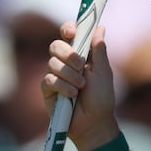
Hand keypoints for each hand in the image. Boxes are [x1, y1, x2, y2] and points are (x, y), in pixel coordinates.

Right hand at [43, 21, 118, 150]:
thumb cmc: (101, 98)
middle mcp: (65, 63)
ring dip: (69, 74)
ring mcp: (55, 76)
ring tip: (81, 87)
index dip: (68, 29)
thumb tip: (100, 27)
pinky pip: (49, 80)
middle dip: (68, 54)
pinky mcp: (47, 90)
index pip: (68, 35)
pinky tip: (72, 95)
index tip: (72, 32)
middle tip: (81, 65)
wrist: (95, 123)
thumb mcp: (103, 72)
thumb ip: (99, 50)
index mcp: (79, 55)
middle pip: (55, 45)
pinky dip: (62, 86)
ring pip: (52, 63)